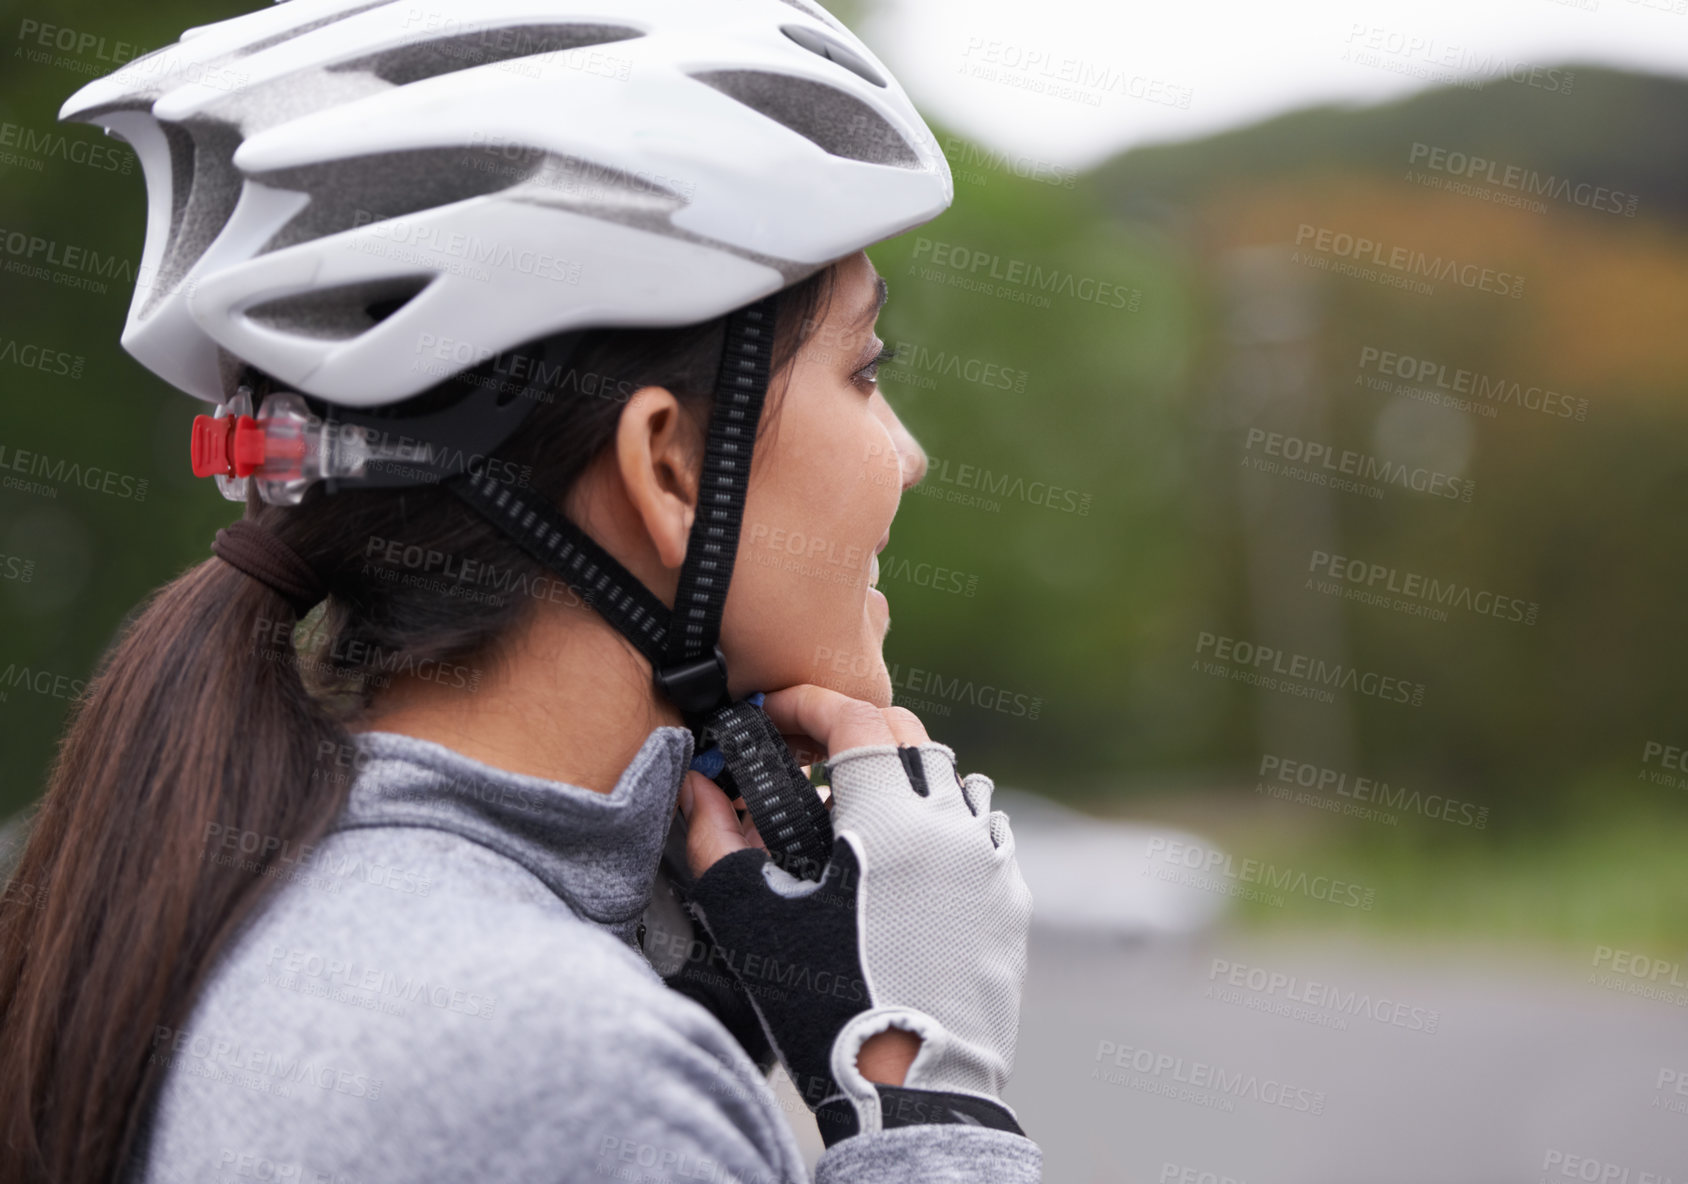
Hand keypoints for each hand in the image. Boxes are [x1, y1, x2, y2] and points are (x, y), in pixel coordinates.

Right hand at [679, 684, 1031, 1141]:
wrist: (916, 1088)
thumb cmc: (828, 1005)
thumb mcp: (755, 917)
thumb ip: (717, 838)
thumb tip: (697, 786)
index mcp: (891, 820)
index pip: (855, 720)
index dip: (808, 706)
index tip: (774, 716)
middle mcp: (952, 826)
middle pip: (907, 736)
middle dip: (853, 731)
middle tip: (806, 755)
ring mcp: (989, 861)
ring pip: (949, 779)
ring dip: (900, 775)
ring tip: (854, 812)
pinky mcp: (1009, 898)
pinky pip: (978, 830)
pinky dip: (939, 822)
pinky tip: (905, 858)